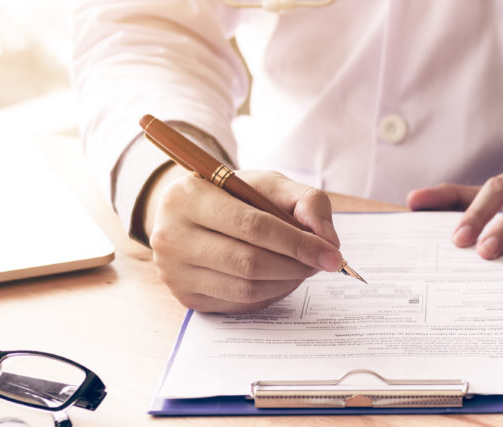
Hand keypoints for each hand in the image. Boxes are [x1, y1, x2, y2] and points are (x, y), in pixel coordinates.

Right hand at [144, 169, 344, 312]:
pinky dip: (270, 294)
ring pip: (246, 288)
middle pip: (249, 262)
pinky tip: (280, 278)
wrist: (190, 214)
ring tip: (303, 268)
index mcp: (187, 196)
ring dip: (287, 282)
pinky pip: (239, 304)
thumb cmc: (234, 196)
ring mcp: (173, 271)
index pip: (253, 226)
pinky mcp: (184, 297)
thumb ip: (306, 201)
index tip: (333, 254)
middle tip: (322, 262)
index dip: (299, 243)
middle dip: (296, 265)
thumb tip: (328, 241)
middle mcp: (170, 236)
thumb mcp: (268, 184)